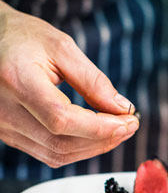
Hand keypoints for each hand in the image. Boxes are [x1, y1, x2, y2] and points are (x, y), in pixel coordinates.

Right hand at [0, 3, 138, 167]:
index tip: (129, 121)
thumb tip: (122, 108)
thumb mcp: (61, 47)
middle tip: (130, 126)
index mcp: (16, 80)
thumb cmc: (23, 38)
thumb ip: (93, 80)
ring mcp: (3, 126)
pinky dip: (78, 149)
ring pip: (57, 154)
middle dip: (104, 139)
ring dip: (94, 148)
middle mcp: (3, 110)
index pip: (62, 119)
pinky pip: (49, 153)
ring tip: (118, 131)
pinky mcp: (9, 134)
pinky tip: (96, 136)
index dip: (100, 127)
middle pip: (61, 142)